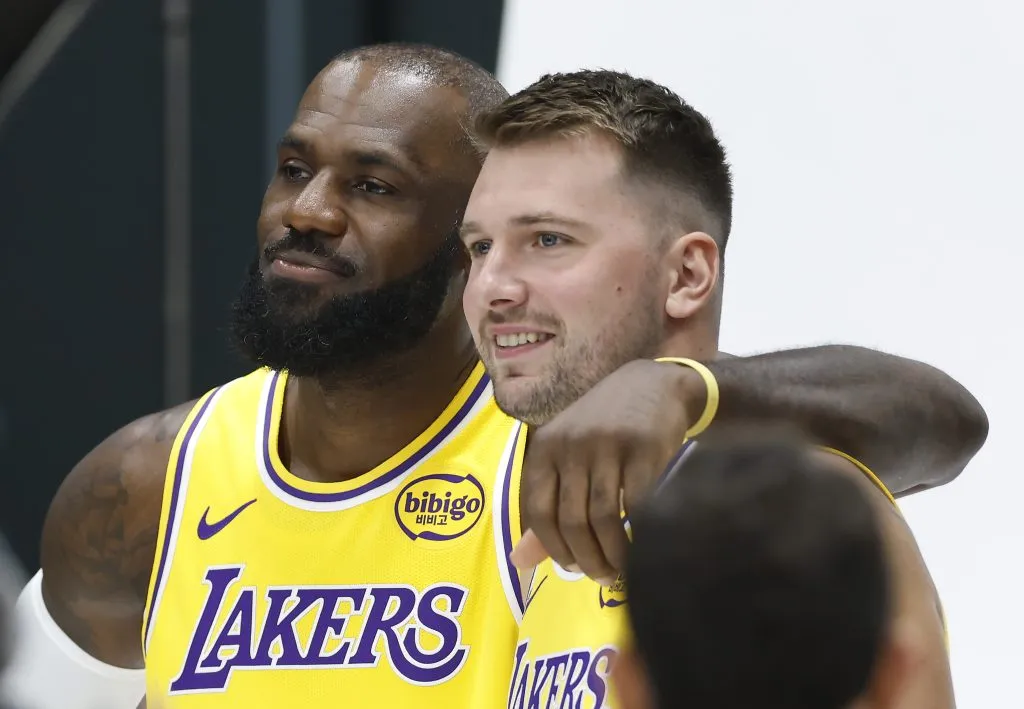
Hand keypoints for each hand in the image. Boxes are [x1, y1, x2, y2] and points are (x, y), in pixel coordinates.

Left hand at [512, 359, 704, 583]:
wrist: (654, 385)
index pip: (538, 511)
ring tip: (620, 569)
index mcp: (545, 448)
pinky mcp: (643, 449)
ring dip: (612, 554)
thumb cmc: (604, 427)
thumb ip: (545, 506)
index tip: (572, 567)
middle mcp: (571, 445)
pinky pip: (637, 504)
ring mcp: (607, 446)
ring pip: (602, 517)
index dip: (552, 548)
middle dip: (586, 559)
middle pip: (571, 520)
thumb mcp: (567, 456)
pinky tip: (641, 547)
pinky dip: (638, 534)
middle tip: (602, 577)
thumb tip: (518, 561)